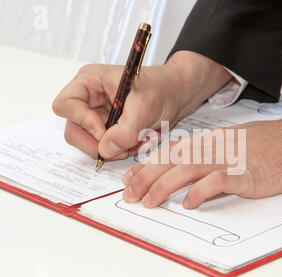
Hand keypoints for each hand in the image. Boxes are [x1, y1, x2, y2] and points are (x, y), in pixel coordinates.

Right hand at [52, 51, 231, 159]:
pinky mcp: (109, 129)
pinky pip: (108, 148)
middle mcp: (89, 99)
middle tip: (126, 146)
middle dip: (101, 143)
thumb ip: (126, 130)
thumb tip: (104, 150)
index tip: (105, 131)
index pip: (65, 105)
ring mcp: (98, 115)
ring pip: (92, 144)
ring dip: (117, 149)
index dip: (82, 122)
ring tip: (141, 140)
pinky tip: (142, 140)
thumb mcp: (146, 107)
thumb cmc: (162, 89)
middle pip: (74, 130)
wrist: (177, 95)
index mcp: (90, 81)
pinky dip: (124, 150)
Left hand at [121, 108, 281, 208]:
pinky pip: (218, 181)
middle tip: (130, 194)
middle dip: (147, 176)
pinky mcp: (246, 173)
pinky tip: (188, 203)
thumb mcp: (235, 145)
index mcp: (212, 139)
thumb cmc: (271, 144)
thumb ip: (212, 160)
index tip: (132, 178)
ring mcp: (230, 159)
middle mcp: (215, 146)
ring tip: (149, 202)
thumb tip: (192, 181)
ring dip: (164, 185)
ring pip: (188, 168)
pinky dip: (200, 191)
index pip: (172, 150)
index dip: (149, 164)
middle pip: (173, 159)